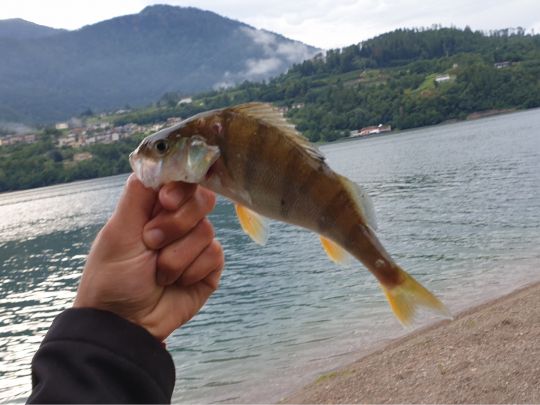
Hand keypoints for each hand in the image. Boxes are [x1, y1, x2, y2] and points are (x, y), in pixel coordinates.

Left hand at [74, 175, 223, 340]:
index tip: (166, 201)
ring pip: (207, 231)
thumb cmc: (112, 277)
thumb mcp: (118, 231)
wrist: (125, 324)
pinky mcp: (209, 268)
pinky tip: (176, 283)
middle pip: (202, 200)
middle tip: (151, 242)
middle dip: (176, 224)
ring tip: (158, 273)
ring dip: (177, 256)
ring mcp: (195, 245)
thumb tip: (158, 160)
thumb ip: (138, 193)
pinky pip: (215, 255)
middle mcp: (178, 223)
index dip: (180, 187)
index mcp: (155, 208)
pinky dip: (192, 270)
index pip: (182, 180)